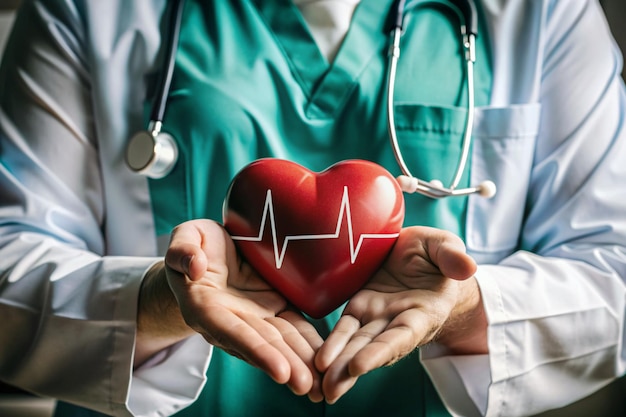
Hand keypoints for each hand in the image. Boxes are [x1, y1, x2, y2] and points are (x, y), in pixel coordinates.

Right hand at [163, 219, 323, 400]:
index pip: (231, 331)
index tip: (278, 370)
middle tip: (308, 386)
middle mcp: (231, 320)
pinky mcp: (275, 309)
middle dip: (285, 365)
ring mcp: (255, 318)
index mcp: (204, 306)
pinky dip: (310, 346)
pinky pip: (295, 328)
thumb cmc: (195, 244)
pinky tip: (328, 364)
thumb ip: (183, 250)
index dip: (255, 350)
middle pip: (261, 344)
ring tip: (321, 386)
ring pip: (281, 342)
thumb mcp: (184, 237)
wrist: (211, 253)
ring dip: (300, 364)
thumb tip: (196, 268)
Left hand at [314, 226, 485, 403]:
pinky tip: (316, 362)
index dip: (382, 351)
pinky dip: (332, 345)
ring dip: (338, 365)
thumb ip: (452, 256)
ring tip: (317, 385)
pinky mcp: (360, 308)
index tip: (361, 366)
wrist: (419, 254)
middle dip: (352, 369)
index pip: (402, 335)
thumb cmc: (436, 253)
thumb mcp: (444, 245)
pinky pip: (345, 329)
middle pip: (374, 348)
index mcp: (423, 311)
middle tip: (330, 389)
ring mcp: (377, 317)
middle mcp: (398, 321)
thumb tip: (468, 266)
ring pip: (356, 344)